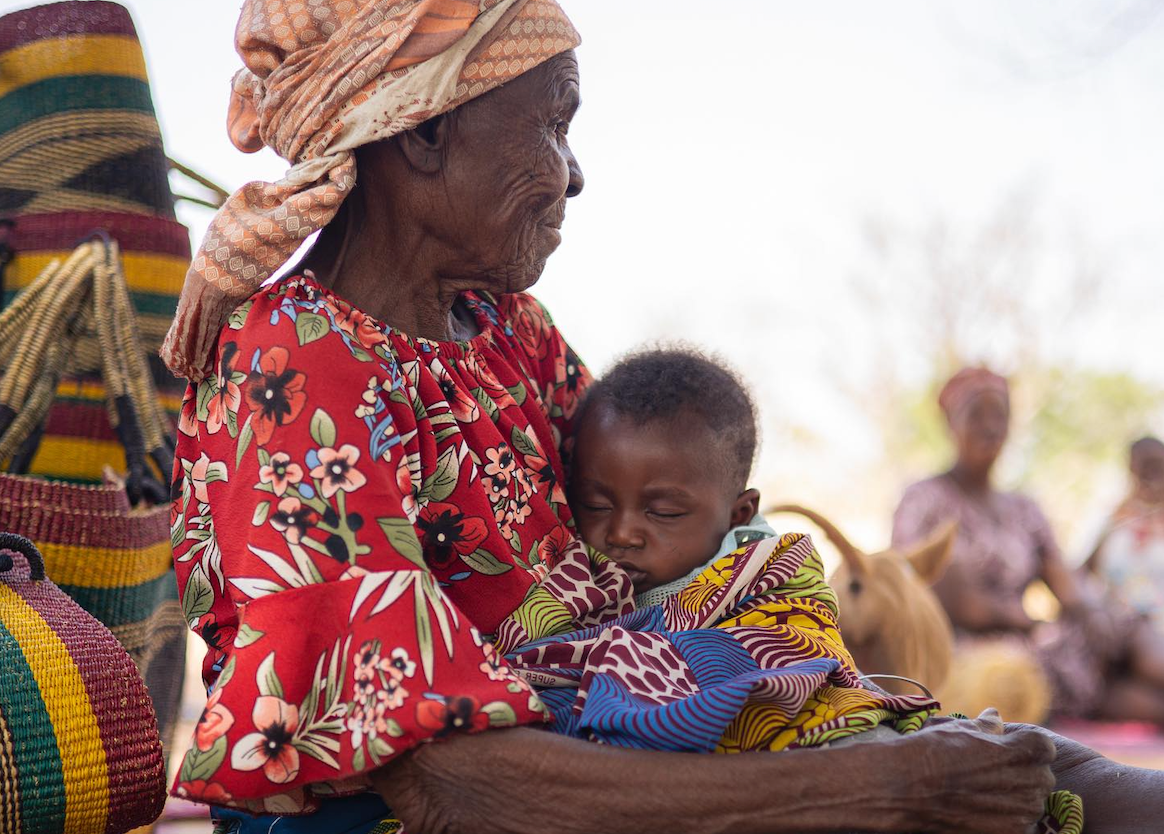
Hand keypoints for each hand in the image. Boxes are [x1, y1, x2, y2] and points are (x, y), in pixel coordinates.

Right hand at [898, 709, 1055, 832]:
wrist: (906, 787)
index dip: (1025, 748)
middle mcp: (1030, 781)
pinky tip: (982, 811)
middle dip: (1023, 773)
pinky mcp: (1010, 833)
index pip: (1043, 747)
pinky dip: (1007, 819)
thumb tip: (995, 717)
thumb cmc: (932, 751)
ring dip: (1016, 798)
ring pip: (1032, 803)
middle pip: (1041, 777)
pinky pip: (1020, 825)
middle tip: (992, 773)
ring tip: (985, 793)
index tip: (1007, 750)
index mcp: (1024, 750)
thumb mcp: (960, 729)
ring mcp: (1022, 811)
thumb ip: (986, 727)